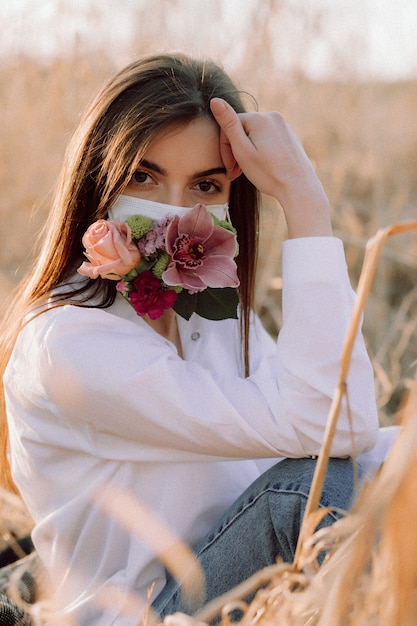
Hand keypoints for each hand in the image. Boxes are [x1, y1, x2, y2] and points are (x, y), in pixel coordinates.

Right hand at [210, 98, 331, 237]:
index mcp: (259, 118)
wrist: (299, 187)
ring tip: (246, 173)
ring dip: (247, 153)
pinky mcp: (289, 136)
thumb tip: (214, 100)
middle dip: (236, 151)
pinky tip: (262, 168)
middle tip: (234, 174)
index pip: (230, 126)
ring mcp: (283, 126)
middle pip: (243, 130)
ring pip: (255, 136)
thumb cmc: (269, 173)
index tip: (229, 168)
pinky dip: (260, 152)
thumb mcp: (242, 150)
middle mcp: (273, 117)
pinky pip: (267, 140)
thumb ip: (228, 124)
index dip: (225, 148)